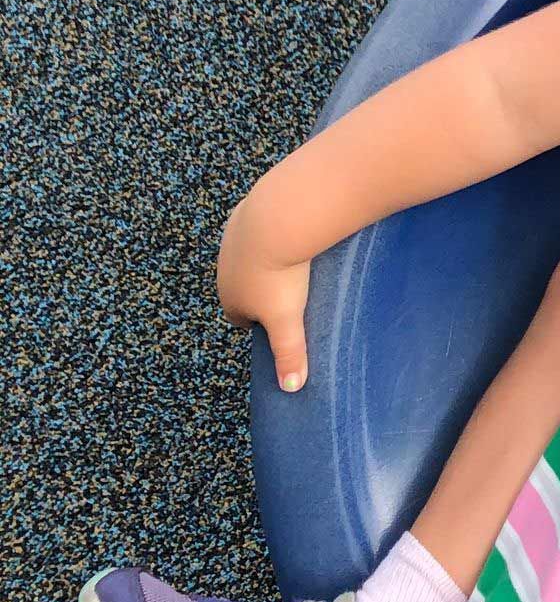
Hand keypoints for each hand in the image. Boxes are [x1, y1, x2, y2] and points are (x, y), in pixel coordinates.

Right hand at [217, 193, 312, 393]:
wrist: (277, 220)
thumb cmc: (282, 275)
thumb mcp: (287, 320)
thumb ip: (290, 354)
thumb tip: (292, 388)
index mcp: (230, 297)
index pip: (239, 317)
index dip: (260, 321)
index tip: (282, 322)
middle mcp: (223, 269)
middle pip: (242, 285)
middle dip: (262, 291)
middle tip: (292, 294)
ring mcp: (231, 240)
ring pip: (248, 255)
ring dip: (266, 259)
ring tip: (295, 262)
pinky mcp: (244, 213)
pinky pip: (256, 226)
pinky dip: (270, 232)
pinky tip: (290, 232)